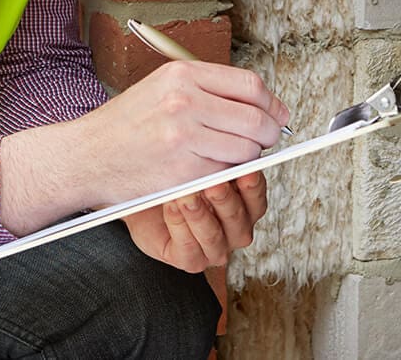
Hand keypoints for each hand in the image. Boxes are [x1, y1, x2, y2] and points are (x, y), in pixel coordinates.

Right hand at [0, 61, 288, 234]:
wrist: (85, 156)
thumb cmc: (124, 124)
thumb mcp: (162, 88)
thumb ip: (207, 90)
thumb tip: (258, 103)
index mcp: (182, 75)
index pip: (249, 85)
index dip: (271, 103)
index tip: (276, 115)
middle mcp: (184, 101)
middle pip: (255, 118)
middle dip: (268, 134)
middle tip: (265, 141)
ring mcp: (183, 137)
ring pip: (245, 150)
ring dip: (247, 158)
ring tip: (230, 156)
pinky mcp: (182, 171)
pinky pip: (224, 174)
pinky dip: (224, 175)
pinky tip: (210, 171)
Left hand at [124, 172, 268, 271]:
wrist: (143, 196)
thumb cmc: (175, 178)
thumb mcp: (199, 163)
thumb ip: (218, 158)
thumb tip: (232, 140)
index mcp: (244, 206)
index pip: (256, 199)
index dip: (253, 187)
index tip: (246, 171)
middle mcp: (233, 230)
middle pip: (239, 220)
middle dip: (226, 201)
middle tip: (214, 183)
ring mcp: (213, 248)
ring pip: (214, 237)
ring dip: (200, 215)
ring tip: (186, 195)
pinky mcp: (190, 260)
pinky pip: (189, 248)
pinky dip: (179, 225)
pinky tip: (171, 206)